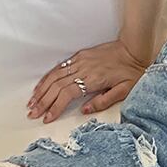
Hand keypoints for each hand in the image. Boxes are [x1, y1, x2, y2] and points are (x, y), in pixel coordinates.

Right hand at [27, 38, 150, 122]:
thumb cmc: (132, 71)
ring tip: (32, 102)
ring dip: (41, 90)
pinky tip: (41, 86)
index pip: (67, 95)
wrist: (134, 48)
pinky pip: (59, 67)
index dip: (55, 107)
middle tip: (32, 113)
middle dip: (43, 101)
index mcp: (93, 80)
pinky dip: (47, 77)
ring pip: (55, 76)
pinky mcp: (80, 56)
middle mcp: (83, 69)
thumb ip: (104, 101)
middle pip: (57, 86)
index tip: (46, 118)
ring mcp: (80, 61)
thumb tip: (85, 110)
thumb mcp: (124, 91)